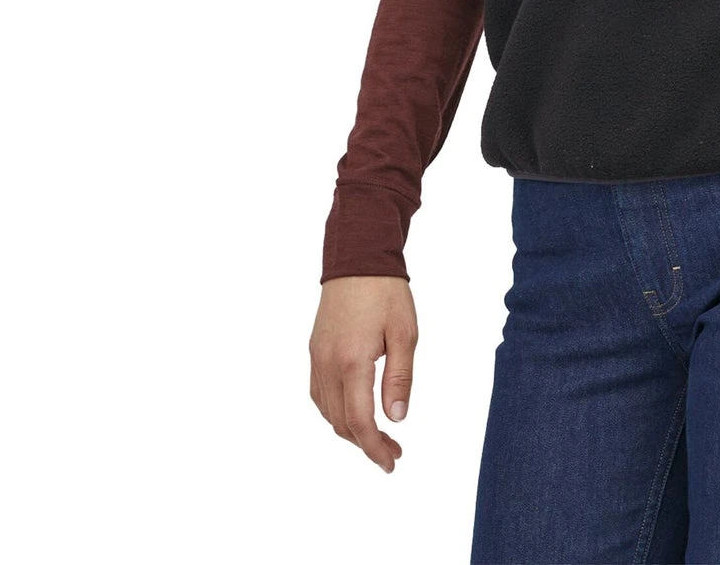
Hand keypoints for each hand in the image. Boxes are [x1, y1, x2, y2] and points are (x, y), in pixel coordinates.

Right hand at [309, 275, 418, 472]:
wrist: (358, 259)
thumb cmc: (386, 292)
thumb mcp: (405, 333)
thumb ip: (399, 378)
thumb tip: (397, 418)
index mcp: (351, 360)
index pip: (359, 420)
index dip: (374, 447)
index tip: (391, 461)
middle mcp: (327, 364)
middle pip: (340, 422)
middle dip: (366, 443)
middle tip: (393, 452)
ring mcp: (317, 358)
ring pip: (327, 411)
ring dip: (350, 430)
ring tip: (378, 436)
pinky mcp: (314, 352)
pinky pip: (320, 394)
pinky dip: (335, 411)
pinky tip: (354, 412)